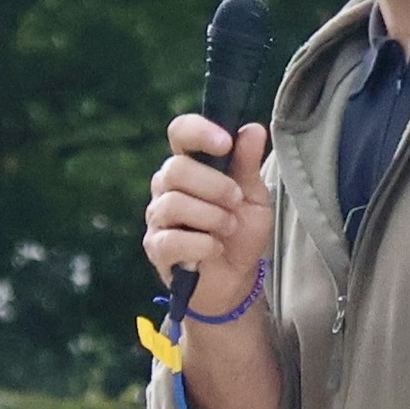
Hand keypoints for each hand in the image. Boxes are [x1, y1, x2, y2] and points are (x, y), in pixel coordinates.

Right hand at [143, 116, 272, 318]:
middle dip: (215, 186)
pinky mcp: (156, 248)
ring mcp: (158, 217)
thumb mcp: (254, 197)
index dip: (199, 131)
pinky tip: (214, 250)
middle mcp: (167, 186)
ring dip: (212, 217)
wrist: (236, 279)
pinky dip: (202, 245)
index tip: (225, 143)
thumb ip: (249, 164)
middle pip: (176, 169)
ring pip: (174, 203)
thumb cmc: (241, 233)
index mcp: (190, 165)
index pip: (180, 132)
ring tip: (229, 228)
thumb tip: (253, 129)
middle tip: (236, 202)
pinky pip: (172, 239)